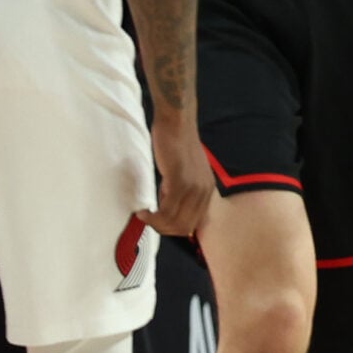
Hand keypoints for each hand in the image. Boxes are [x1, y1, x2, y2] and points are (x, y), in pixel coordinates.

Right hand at [137, 118, 214, 238]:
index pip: (194, 223)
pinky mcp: (180, 181)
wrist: (176, 123)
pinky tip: (144, 210)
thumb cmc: (177, 145)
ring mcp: (194, 187)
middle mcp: (204, 192)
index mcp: (208, 191)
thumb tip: (168, 208)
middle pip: (184, 226)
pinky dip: (153, 215)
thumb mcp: (186, 172)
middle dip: (163, 229)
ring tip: (144, 215)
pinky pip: (167, 210)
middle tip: (148, 221)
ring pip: (174, 221)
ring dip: (156, 224)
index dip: (173, 229)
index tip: (158, 223)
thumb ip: (182, 191)